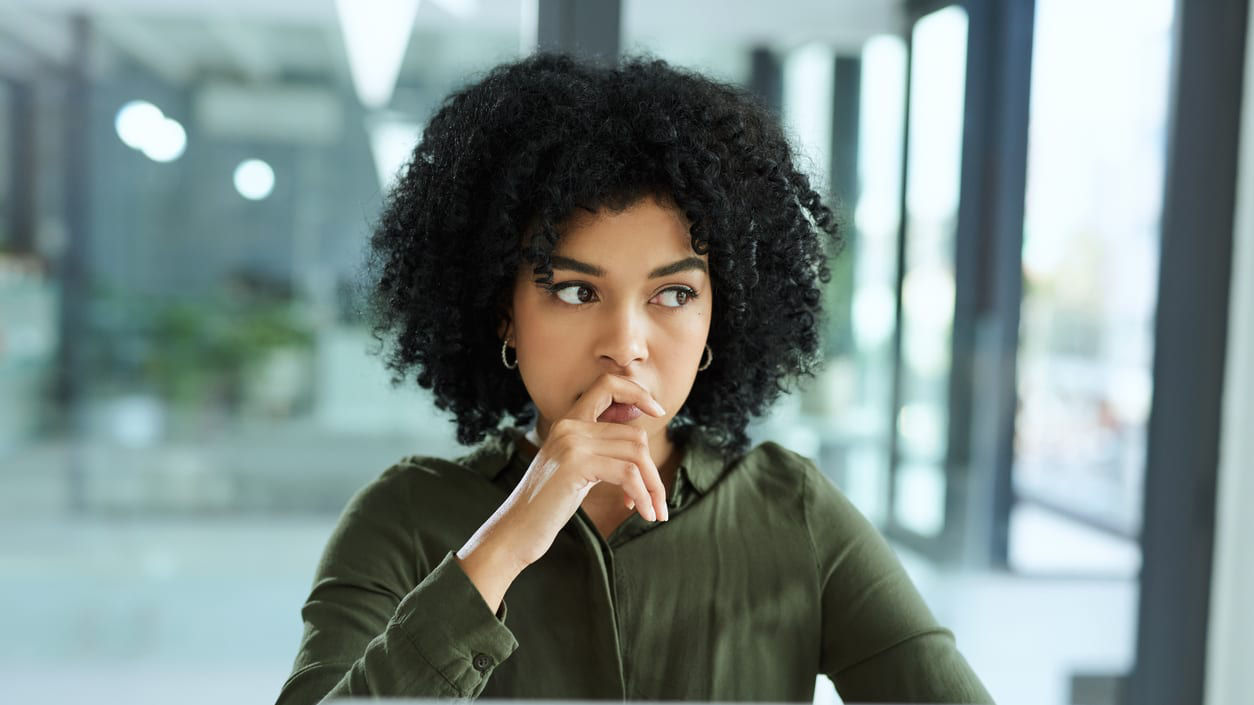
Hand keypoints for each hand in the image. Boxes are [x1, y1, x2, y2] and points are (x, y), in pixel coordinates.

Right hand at [486, 372, 669, 566]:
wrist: (516, 531)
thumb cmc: (548, 505)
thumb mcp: (576, 468)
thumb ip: (600, 448)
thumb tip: (638, 438)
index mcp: (568, 422)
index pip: (608, 384)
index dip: (637, 392)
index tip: (658, 411)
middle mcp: (569, 426)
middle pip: (634, 434)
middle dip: (653, 470)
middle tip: (659, 501)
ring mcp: (571, 443)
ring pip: (636, 454)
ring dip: (653, 486)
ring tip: (655, 510)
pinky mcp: (575, 465)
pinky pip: (628, 474)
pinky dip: (643, 495)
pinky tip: (643, 512)